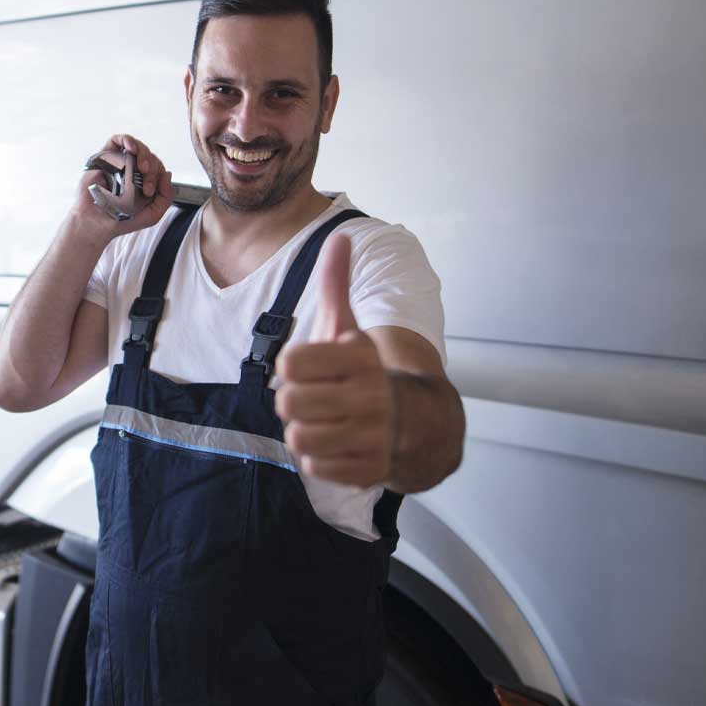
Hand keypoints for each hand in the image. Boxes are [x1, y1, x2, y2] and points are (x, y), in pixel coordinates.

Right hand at [74, 133, 175, 241]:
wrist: (97, 223)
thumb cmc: (122, 220)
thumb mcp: (152, 214)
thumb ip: (166, 197)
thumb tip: (167, 175)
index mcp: (144, 181)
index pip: (158, 169)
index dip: (159, 176)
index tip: (151, 191)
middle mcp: (133, 170)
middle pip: (150, 157)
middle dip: (153, 170)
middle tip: (146, 188)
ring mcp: (119, 163)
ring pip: (137, 147)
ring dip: (144, 154)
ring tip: (143, 168)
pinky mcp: (105, 157)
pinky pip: (117, 140)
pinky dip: (127, 140)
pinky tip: (132, 149)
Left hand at [275, 233, 396, 487]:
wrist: (417, 422)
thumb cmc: (365, 370)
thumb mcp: (349, 326)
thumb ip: (336, 283)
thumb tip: (338, 237)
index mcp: (360, 356)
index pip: (288, 363)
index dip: (291, 366)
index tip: (311, 366)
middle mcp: (371, 396)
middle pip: (288, 403)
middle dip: (293, 401)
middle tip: (313, 397)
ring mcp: (373, 435)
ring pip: (299, 438)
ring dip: (303, 431)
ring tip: (322, 420)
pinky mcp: (370, 468)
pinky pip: (315, 467)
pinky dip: (317, 458)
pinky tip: (335, 443)